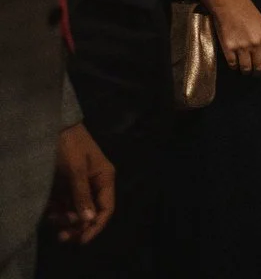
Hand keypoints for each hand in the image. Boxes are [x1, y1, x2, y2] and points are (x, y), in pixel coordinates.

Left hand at [48, 124, 113, 243]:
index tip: (81, 240)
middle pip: (91, 212)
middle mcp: (95, 184)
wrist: (51, 126)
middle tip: (62, 236)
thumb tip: (88, 220)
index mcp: (104, 178)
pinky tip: (49, 212)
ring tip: (52, 220)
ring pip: (76, 210)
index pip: (106, 208)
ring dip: (65, 220)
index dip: (95, 226)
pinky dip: (57, 211)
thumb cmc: (68, 145)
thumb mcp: (75, 170)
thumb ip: (81, 195)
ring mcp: (80, 185)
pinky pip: (64, 204)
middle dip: (78, 226)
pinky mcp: (66, 185)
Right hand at [198, 0, 260, 73]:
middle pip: (259, 66)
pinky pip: (233, 64)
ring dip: (245, 71)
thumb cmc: (246, 10)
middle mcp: (256, 44)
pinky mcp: (228, 49)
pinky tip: (234, 64)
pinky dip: (234, 67)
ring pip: (246, 68)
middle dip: (257, 71)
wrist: (229, 4)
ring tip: (244, 71)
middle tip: (255, 73)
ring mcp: (242, 47)